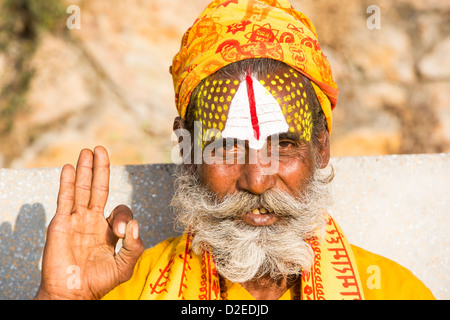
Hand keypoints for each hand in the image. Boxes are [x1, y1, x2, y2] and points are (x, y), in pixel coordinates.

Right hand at [34, 146, 143, 299]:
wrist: (72, 293)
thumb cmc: (98, 282)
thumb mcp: (125, 265)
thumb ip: (134, 246)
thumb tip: (134, 224)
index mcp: (109, 230)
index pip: (120, 210)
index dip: (123, 216)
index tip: (120, 230)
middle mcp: (93, 221)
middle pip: (99, 189)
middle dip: (101, 169)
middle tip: (101, 150)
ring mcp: (77, 220)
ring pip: (81, 189)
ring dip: (84, 170)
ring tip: (88, 151)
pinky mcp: (61, 223)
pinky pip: (65, 199)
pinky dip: (67, 183)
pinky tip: (69, 167)